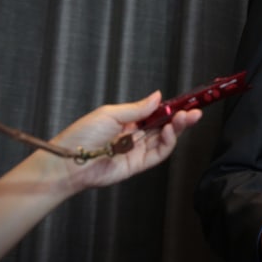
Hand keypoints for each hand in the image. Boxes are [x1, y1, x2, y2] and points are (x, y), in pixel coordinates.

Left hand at [51, 91, 201, 193]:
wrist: (67, 162)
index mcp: (128, 121)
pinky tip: (171, 132)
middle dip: (180, 118)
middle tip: (195, 111)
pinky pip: (158, 154)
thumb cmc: (81, 136)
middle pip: (164, 127)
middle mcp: (135, 136)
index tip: (185, 102)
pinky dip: (168, 143)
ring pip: (164, 139)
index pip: (155, 114)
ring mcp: (137, 151)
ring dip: (178, 129)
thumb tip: (157, 96)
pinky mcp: (137, 165)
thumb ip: (138, 108)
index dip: (171, 109)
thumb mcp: (110, 113)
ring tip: (187, 118)